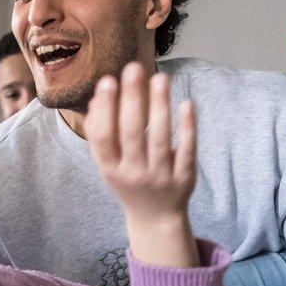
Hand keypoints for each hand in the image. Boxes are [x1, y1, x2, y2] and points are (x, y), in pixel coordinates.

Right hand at [85, 62, 198, 266]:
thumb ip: (100, 133)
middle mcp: (133, 174)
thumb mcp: (108, 163)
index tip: (108, 80)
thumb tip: (98, 97)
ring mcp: (160, 177)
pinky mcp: (185, 178)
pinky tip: (186, 102)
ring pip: (160, 138)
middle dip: (133, 99)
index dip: (105, 109)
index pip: (104, 137)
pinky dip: (188, 127)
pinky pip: (187, 149)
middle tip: (134, 68)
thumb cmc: (128, 180)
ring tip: (160, 77)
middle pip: (132, 133)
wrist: (155, 218)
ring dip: (160, 106)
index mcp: (110, 169)